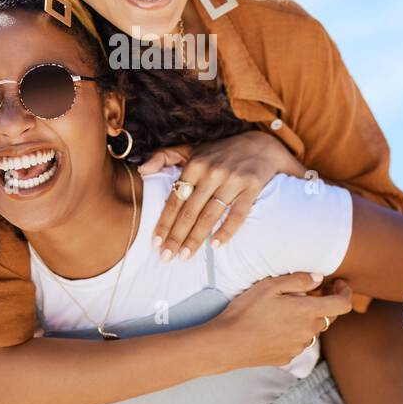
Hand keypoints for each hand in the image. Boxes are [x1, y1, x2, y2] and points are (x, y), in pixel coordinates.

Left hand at [141, 129, 304, 259]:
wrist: (261, 146)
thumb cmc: (220, 153)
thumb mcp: (192, 149)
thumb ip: (164, 156)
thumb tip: (141, 170)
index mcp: (195, 165)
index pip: (175, 199)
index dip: (164, 222)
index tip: (155, 243)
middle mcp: (212, 172)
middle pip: (190, 211)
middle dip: (176, 236)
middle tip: (166, 257)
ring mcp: (233, 180)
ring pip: (210, 215)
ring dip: (196, 238)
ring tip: (185, 256)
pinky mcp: (252, 186)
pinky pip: (238, 214)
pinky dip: (227, 230)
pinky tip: (216, 245)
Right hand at [207, 274, 353, 369]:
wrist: (228, 343)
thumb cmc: (247, 311)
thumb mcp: (270, 286)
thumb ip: (299, 280)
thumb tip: (319, 278)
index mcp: (308, 312)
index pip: (343, 304)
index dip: (345, 292)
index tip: (338, 284)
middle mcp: (309, 332)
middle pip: (329, 317)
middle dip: (324, 303)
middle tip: (309, 292)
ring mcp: (299, 347)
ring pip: (313, 329)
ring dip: (308, 318)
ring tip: (287, 309)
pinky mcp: (288, 357)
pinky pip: (299, 341)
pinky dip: (295, 331)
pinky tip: (276, 325)